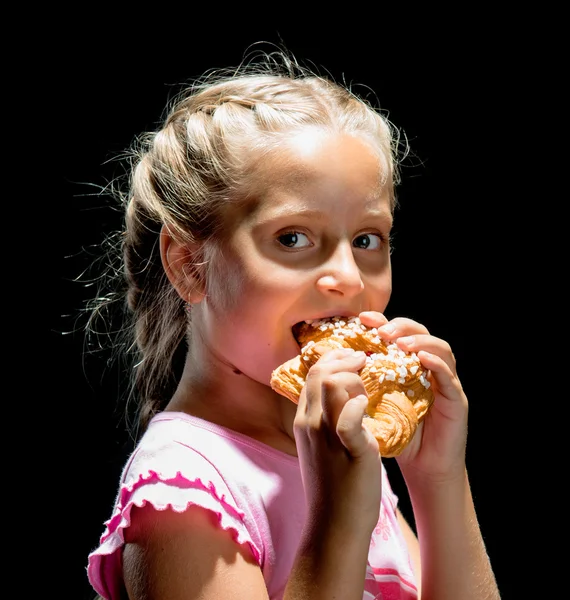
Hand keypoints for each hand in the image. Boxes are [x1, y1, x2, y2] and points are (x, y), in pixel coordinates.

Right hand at [294, 346, 381, 534]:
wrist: (335, 523)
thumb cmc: (334, 484)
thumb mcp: (323, 445)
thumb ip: (327, 419)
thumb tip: (344, 397)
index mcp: (304, 420)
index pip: (312, 374)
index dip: (333, 359)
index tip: (352, 357)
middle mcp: (309, 423)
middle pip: (320, 372)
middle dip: (344, 358)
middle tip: (364, 358)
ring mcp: (325, 436)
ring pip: (331, 385)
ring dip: (354, 377)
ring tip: (368, 386)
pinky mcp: (348, 450)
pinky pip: (347, 418)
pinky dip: (357, 405)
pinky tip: (367, 406)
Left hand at [359, 312, 468, 482]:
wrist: (422, 469)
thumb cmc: (395, 435)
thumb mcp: (370, 406)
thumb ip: (356, 385)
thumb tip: (323, 367)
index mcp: (404, 365)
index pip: (395, 334)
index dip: (380, 322)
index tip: (362, 319)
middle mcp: (426, 367)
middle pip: (419, 333)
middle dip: (400, 327)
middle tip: (381, 332)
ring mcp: (444, 382)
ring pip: (440, 348)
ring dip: (420, 341)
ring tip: (400, 344)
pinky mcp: (456, 400)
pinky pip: (450, 376)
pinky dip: (438, 364)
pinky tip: (423, 359)